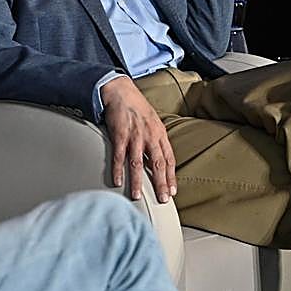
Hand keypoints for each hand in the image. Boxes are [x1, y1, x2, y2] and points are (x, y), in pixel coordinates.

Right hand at [101, 76, 177, 203]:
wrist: (122, 91)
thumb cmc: (138, 107)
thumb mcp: (154, 122)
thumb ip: (157, 139)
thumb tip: (160, 157)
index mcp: (160, 134)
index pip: (169, 159)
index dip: (171, 176)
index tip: (172, 191)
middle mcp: (150, 136)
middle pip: (157, 163)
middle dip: (161, 183)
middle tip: (162, 199)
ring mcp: (135, 136)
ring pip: (138, 163)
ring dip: (138, 181)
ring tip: (137, 196)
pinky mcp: (120, 135)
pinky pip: (119, 156)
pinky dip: (118, 170)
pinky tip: (117, 181)